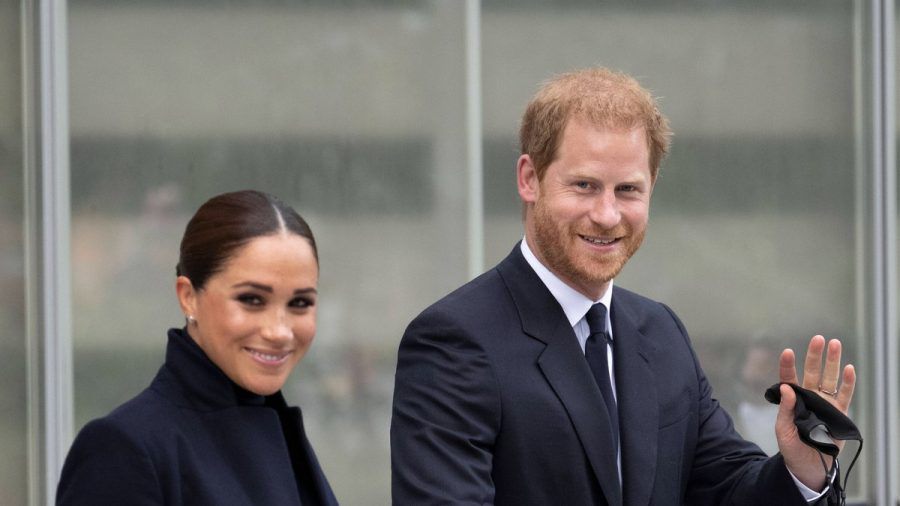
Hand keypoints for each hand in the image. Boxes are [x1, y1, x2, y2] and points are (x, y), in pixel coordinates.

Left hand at [775, 335, 855, 490]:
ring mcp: (825, 405)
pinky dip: (848, 383)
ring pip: (829, 379)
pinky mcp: (839, 414)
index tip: (787, 351)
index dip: (788, 365)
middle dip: (815, 355)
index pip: (789, 379)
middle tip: (818, 338)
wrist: (809, 467)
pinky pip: (844, 396)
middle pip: (812, 372)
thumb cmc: (792, 449)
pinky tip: (849, 368)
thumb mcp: (783, 431)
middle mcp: (810, 398)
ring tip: (835, 344)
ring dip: (832, 362)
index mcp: (793, 401)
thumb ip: (785, 409)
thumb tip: (786, 388)